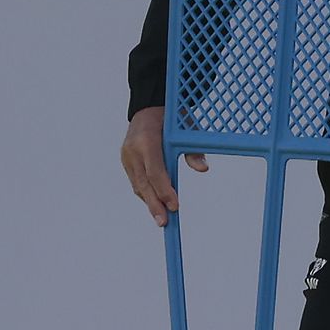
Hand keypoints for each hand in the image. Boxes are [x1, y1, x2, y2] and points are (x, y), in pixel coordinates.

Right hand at [120, 107, 207, 226]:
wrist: (149, 107)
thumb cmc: (172, 117)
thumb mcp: (187, 128)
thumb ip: (193, 149)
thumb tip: (203, 169)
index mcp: (146, 140)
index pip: (154, 171)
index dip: (164, 190)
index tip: (175, 206)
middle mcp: (132, 150)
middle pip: (143, 183)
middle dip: (154, 204)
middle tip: (165, 223)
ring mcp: (126, 157)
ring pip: (138, 185)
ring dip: (150, 202)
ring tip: (162, 218)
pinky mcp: (126, 161)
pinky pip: (136, 181)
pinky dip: (147, 193)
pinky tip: (156, 203)